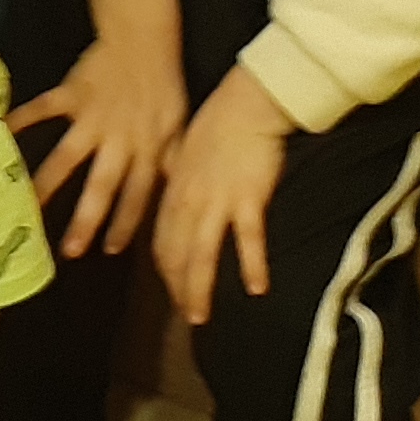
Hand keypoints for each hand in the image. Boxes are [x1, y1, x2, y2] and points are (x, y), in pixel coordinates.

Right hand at [13, 32, 187, 259]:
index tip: (110, 250)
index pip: (137, 195)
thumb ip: (171, 163)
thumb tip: (174, 201)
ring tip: (25, 206)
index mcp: (147, 150)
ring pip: (68, 155)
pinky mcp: (71, 94)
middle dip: (87, 219)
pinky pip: (43, 109)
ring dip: (47, 182)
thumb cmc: (163, 87)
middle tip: (69, 250)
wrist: (144, 39)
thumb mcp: (178, 128)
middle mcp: (119, 139)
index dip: (125, 223)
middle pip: (102, 185)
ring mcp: (92, 117)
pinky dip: (21, 119)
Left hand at [152, 69, 293, 325]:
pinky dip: (251, 265)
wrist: (245, 103)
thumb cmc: (218, 125)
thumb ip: (182, 185)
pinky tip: (257, 288)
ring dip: (199, 288)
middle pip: (176, 255)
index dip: (166, 271)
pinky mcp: (247, 198)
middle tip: (186, 316)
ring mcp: (216, 202)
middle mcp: (188, 202)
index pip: (162, 241)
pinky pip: (247, 239)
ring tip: (200, 317)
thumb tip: (180, 205)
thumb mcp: (185, 156)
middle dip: (178, 288)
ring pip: (201, 254)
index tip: (172, 292)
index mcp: (173, 192)